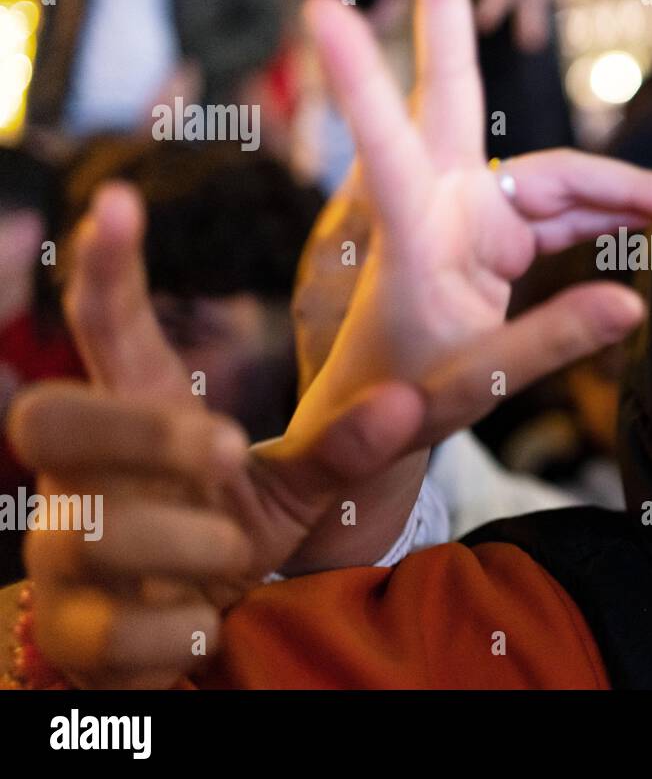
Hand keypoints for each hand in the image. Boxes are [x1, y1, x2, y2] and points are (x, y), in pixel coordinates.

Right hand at [9, 184, 424, 687]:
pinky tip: (205, 630)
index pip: (108, 333)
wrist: (175, 643)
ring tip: (234, 560)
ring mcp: (66, 549)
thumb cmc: (226, 539)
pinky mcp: (72, 632)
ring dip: (183, 544)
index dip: (106, 272)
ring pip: (89, 530)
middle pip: (53, 418)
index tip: (119, 202)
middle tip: (223, 446)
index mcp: (139, 419)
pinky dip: (174, 634)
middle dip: (142, 432)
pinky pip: (112, 630)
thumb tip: (404, 402)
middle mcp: (84, 473)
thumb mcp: (297, 490)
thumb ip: (348, 447)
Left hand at [288, 0, 651, 477]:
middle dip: (449, 14)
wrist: (385, 424)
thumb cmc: (405, 402)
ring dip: (624, 189)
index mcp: (410, 235)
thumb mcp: (477, 382)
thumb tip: (635, 301)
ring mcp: (468, 213)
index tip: (320, 13)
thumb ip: (550, 340)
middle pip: (454, 96)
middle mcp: (440, 206)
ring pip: (553, 173)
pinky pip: (564, 209)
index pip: (387, 146)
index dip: (362, 81)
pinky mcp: (493, 232)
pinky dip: (613, 215)